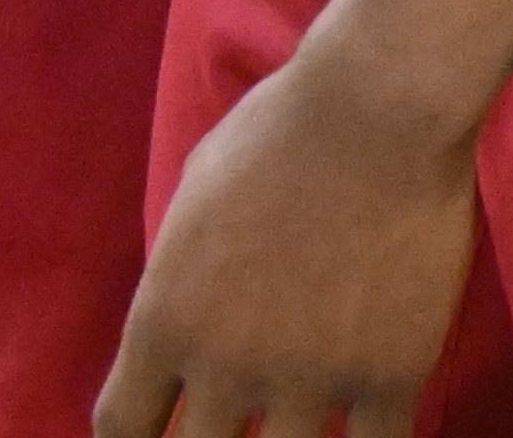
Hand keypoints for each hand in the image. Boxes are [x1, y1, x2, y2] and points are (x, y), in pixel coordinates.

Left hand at [96, 37, 476, 434]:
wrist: (380, 107)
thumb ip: (181, 279)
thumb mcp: (193, 200)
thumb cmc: (279, 130)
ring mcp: (310, 377)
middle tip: (244, 414)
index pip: (122, 427)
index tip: (163, 431)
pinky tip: (378, 423)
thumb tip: (187, 327)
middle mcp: (226, 366)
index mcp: (166, 321)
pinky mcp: (390, 373)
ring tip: (308, 418)